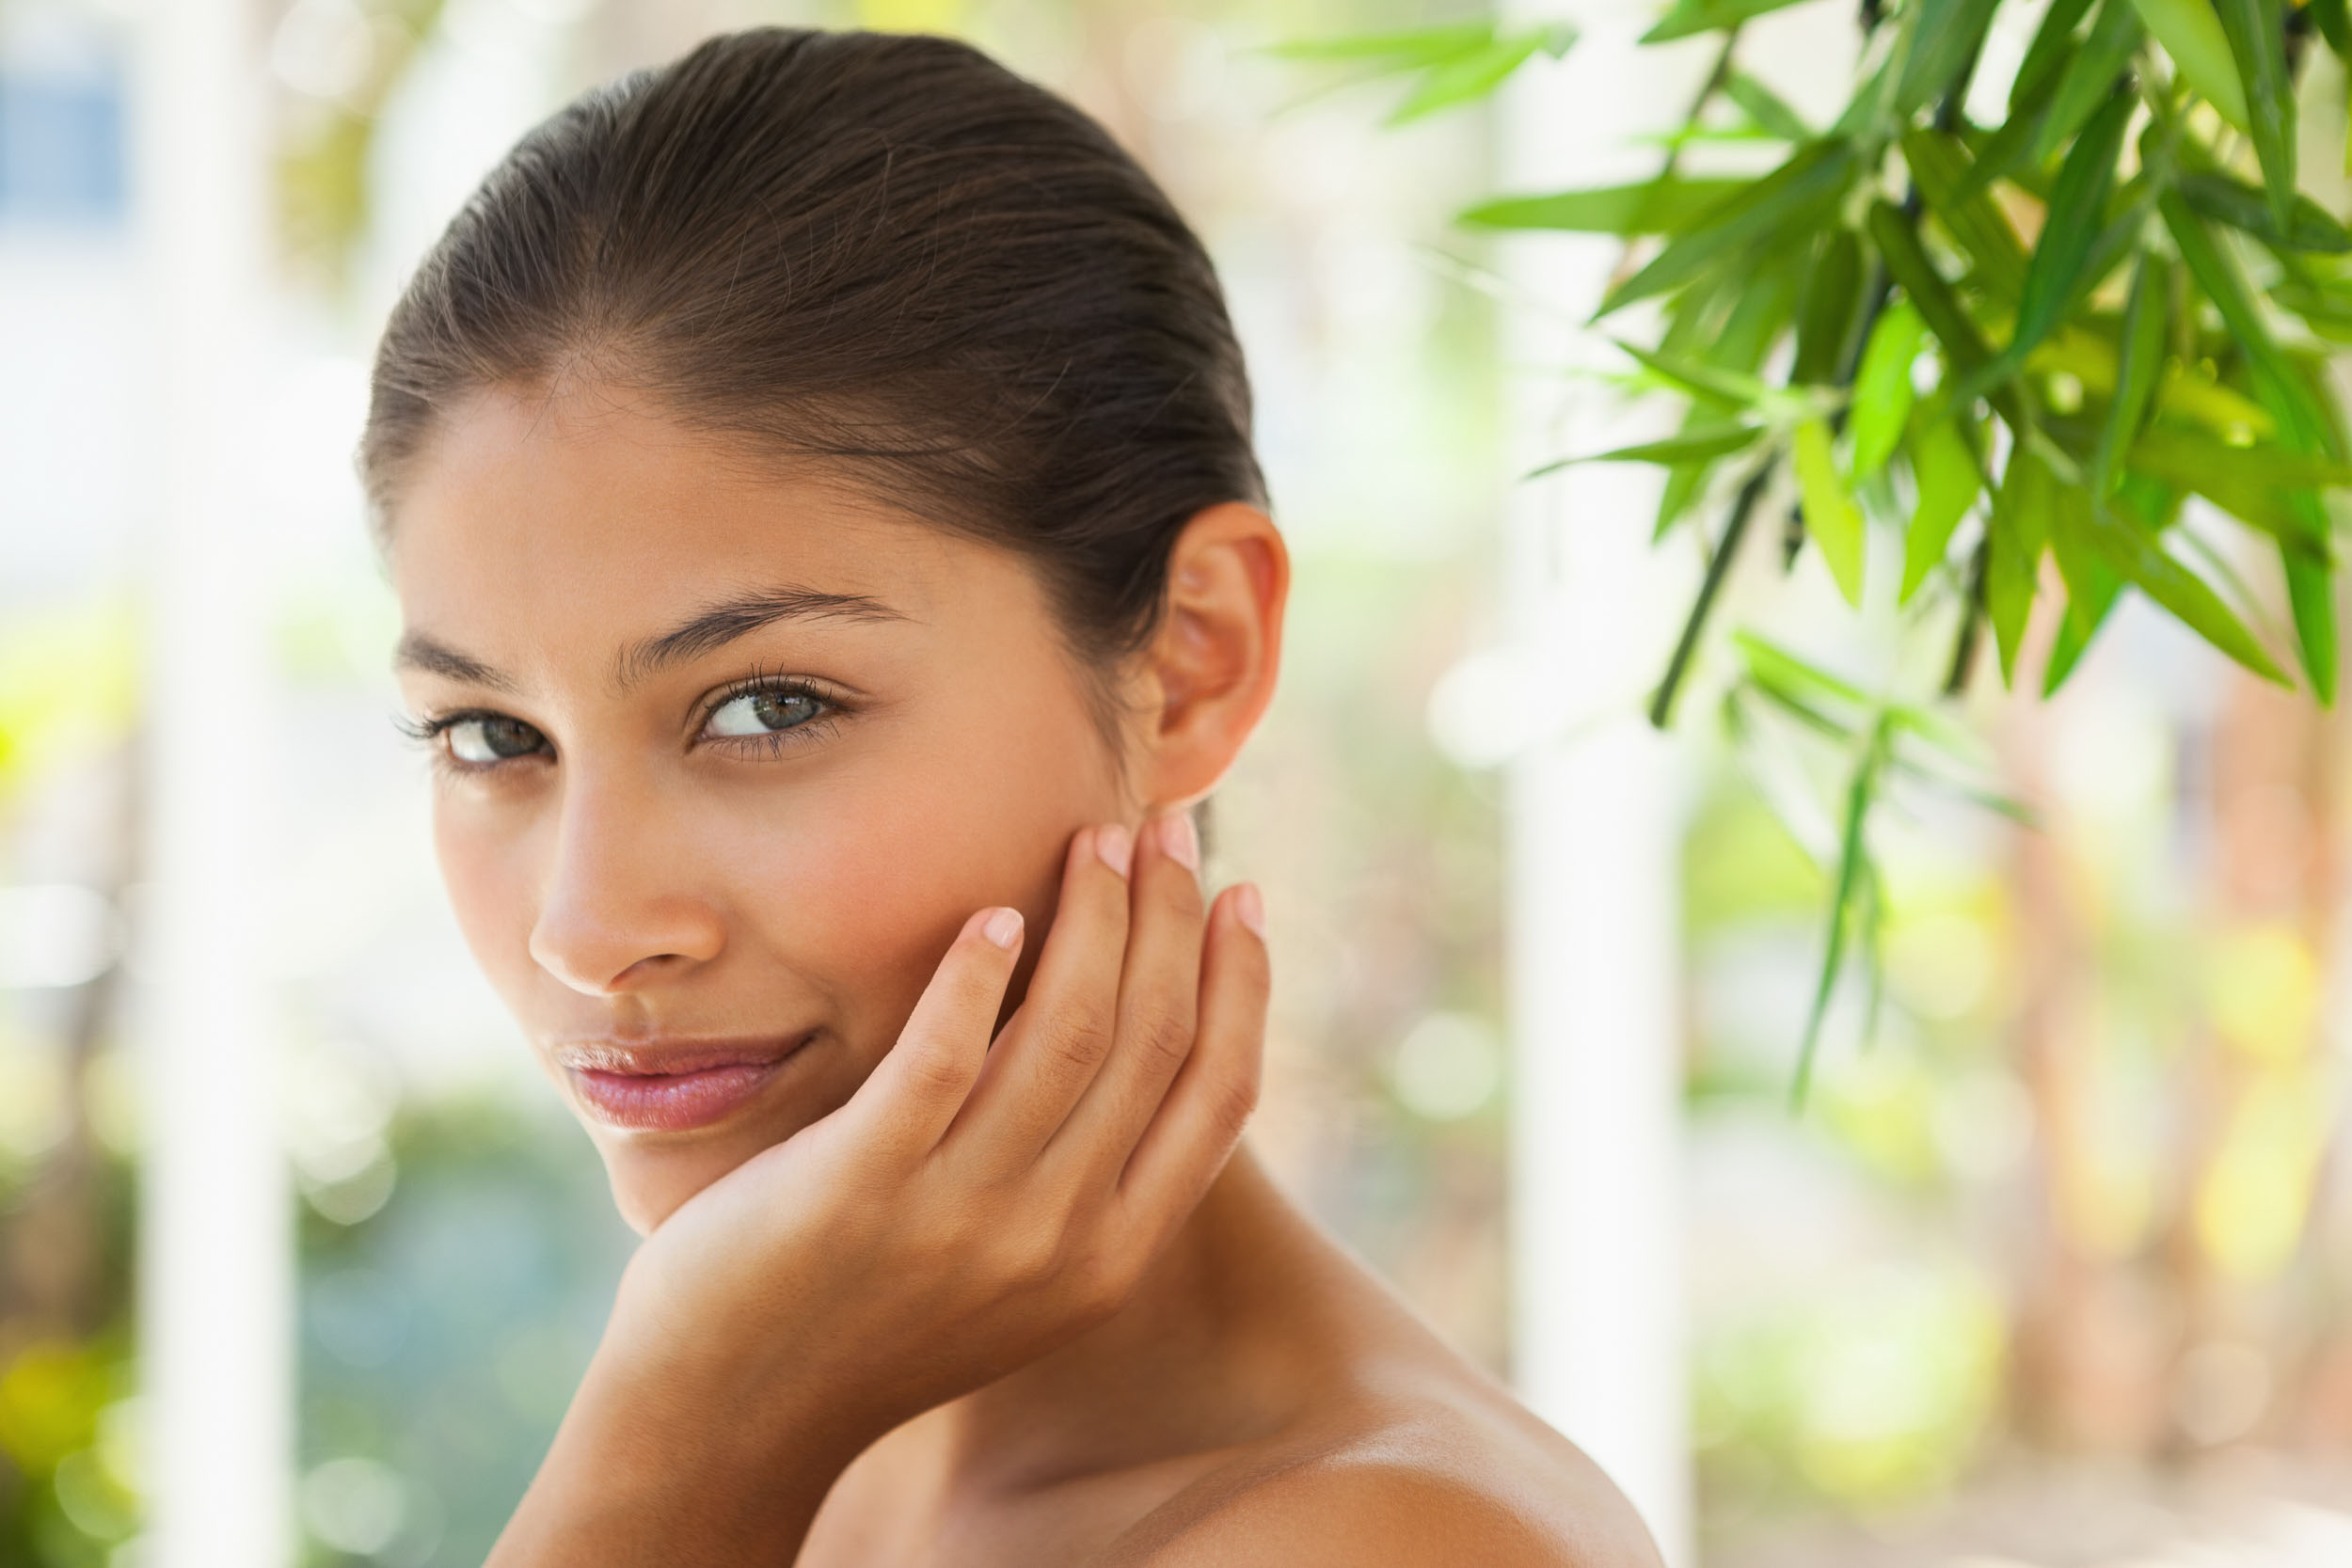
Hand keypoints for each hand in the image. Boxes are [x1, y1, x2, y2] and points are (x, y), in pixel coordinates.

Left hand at [490, 815, 1268, 1564]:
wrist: (733, 1416)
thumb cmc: (876, 1318)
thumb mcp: (1019, 1275)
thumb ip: (1083, 1182)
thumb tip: (1134, 1036)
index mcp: (1111, 1259)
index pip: (1219, 1096)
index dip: (1242, 984)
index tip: (1242, 896)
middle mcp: (1057, 1239)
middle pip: (1152, 1042)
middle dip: (1172, 917)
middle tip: (1166, 830)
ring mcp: (961, 1216)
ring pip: (1068, 1032)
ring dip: (1095, 917)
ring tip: (1094, 840)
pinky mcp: (859, 1188)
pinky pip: (942, 1058)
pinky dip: (978, 975)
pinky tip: (993, 915)